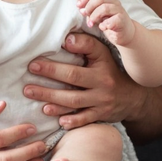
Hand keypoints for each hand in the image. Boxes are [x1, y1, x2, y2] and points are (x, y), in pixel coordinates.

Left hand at [24, 32, 142, 128]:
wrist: (133, 96)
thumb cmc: (111, 70)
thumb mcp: (103, 54)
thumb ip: (86, 44)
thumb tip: (65, 39)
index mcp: (101, 65)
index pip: (80, 57)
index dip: (58, 60)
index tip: (35, 62)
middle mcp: (102, 83)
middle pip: (72, 79)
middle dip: (49, 77)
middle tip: (28, 77)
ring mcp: (102, 101)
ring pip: (74, 101)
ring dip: (52, 99)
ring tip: (33, 95)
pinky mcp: (101, 115)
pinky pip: (85, 120)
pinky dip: (71, 121)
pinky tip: (57, 120)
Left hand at [76, 0, 134, 47]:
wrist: (124, 33)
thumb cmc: (109, 22)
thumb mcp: (97, 15)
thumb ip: (89, 11)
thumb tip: (81, 9)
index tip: (78, 5)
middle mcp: (113, 1)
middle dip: (89, 7)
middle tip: (84, 15)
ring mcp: (119, 10)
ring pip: (104, 8)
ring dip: (94, 16)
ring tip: (90, 24)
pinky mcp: (122, 20)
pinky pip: (112, 20)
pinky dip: (104, 24)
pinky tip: (102, 27)